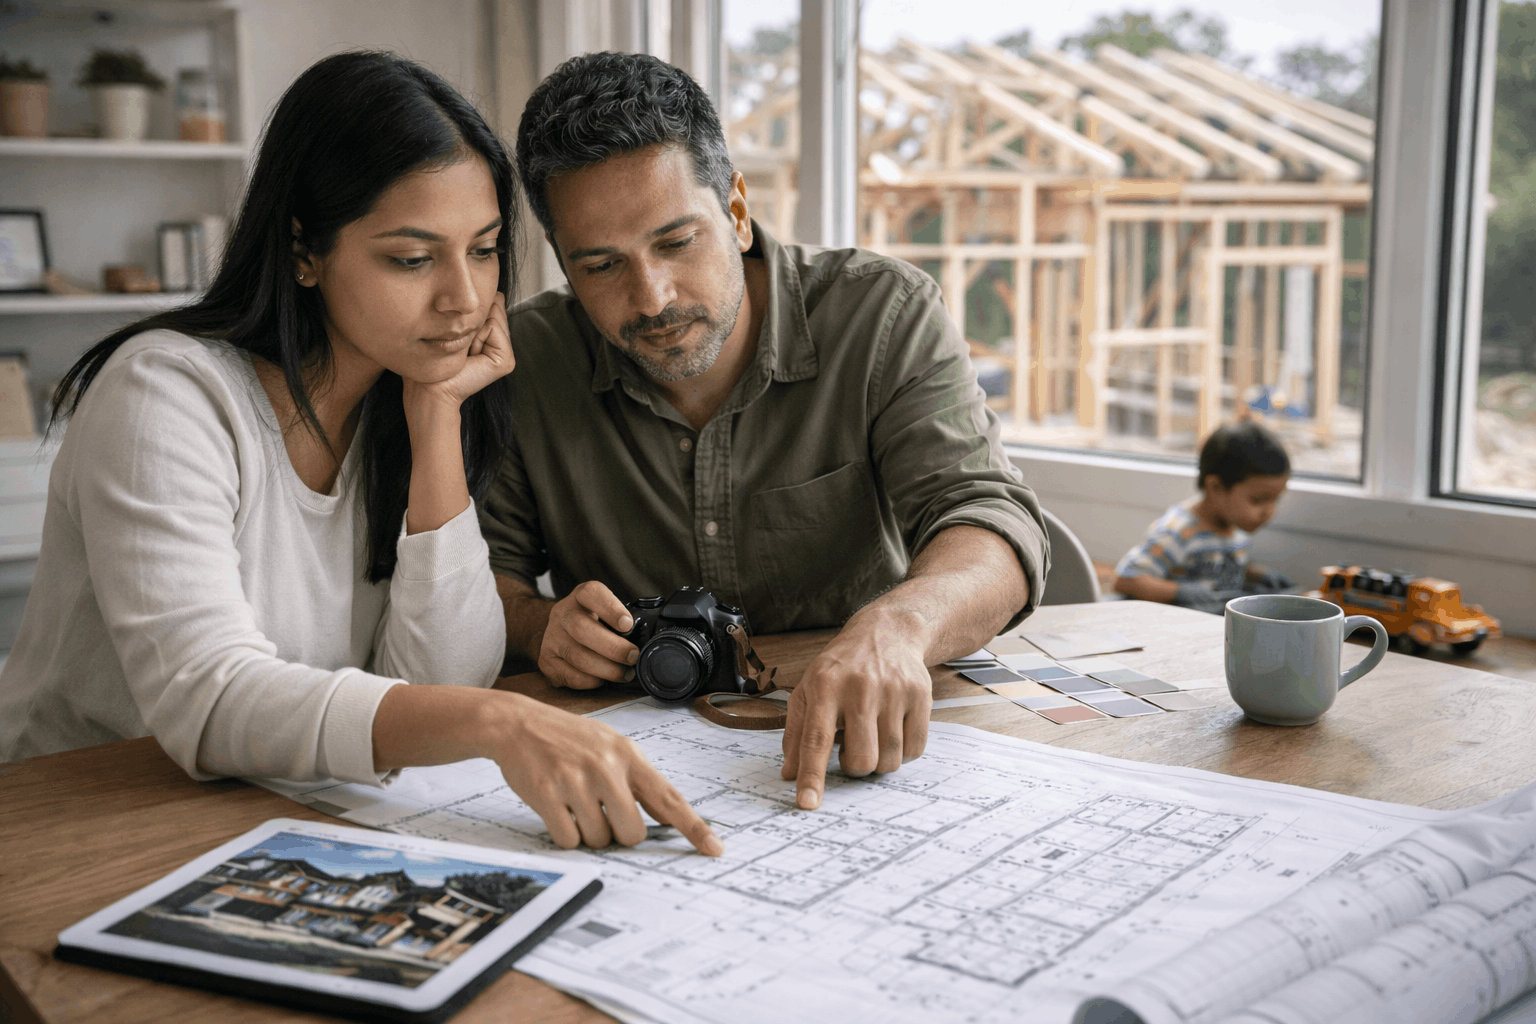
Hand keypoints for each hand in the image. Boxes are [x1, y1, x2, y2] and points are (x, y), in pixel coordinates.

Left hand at [403, 293, 514, 413]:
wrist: (429, 387)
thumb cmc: (433, 357)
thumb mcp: (453, 326)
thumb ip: (473, 309)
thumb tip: (492, 291)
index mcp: (490, 335)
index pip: (491, 302)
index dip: (470, 310)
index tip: (455, 333)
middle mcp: (501, 344)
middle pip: (494, 305)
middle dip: (472, 318)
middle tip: (460, 344)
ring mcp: (506, 354)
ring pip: (494, 314)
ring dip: (473, 327)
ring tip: (464, 351)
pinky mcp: (506, 361)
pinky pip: (493, 327)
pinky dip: (477, 336)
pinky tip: (470, 355)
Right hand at [493, 695, 722, 854]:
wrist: (519, 723)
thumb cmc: (570, 738)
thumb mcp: (611, 747)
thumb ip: (639, 780)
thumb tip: (667, 817)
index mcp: (629, 756)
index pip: (670, 798)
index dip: (694, 827)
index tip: (715, 848)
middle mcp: (607, 768)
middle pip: (632, 833)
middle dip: (619, 834)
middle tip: (602, 813)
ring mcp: (576, 781)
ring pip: (599, 839)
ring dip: (589, 833)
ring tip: (576, 804)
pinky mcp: (548, 795)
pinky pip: (569, 840)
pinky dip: (566, 834)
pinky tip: (559, 809)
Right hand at [538, 580, 639, 689]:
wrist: (559, 634)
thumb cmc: (594, 624)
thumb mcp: (606, 612)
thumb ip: (623, 621)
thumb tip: (650, 640)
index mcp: (581, 597)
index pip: (591, 593)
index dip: (611, 609)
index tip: (628, 624)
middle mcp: (562, 614)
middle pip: (582, 628)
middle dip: (613, 647)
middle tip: (632, 656)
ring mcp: (552, 638)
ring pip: (577, 656)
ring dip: (606, 669)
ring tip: (624, 673)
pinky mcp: (546, 662)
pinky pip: (570, 675)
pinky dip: (591, 681)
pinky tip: (602, 679)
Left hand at [780, 617, 931, 809]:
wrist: (887, 633)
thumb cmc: (842, 667)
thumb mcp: (809, 689)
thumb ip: (796, 732)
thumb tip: (789, 774)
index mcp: (825, 686)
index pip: (815, 739)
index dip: (811, 775)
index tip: (807, 803)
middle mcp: (860, 688)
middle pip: (861, 759)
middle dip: (854, 767)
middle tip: (849, 750)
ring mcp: (894, 691)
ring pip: (889, 759)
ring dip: (878, 761)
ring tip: (870, 738)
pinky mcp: (921, 696)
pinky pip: (915, 750)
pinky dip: (902, 752)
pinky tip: (892, 732)